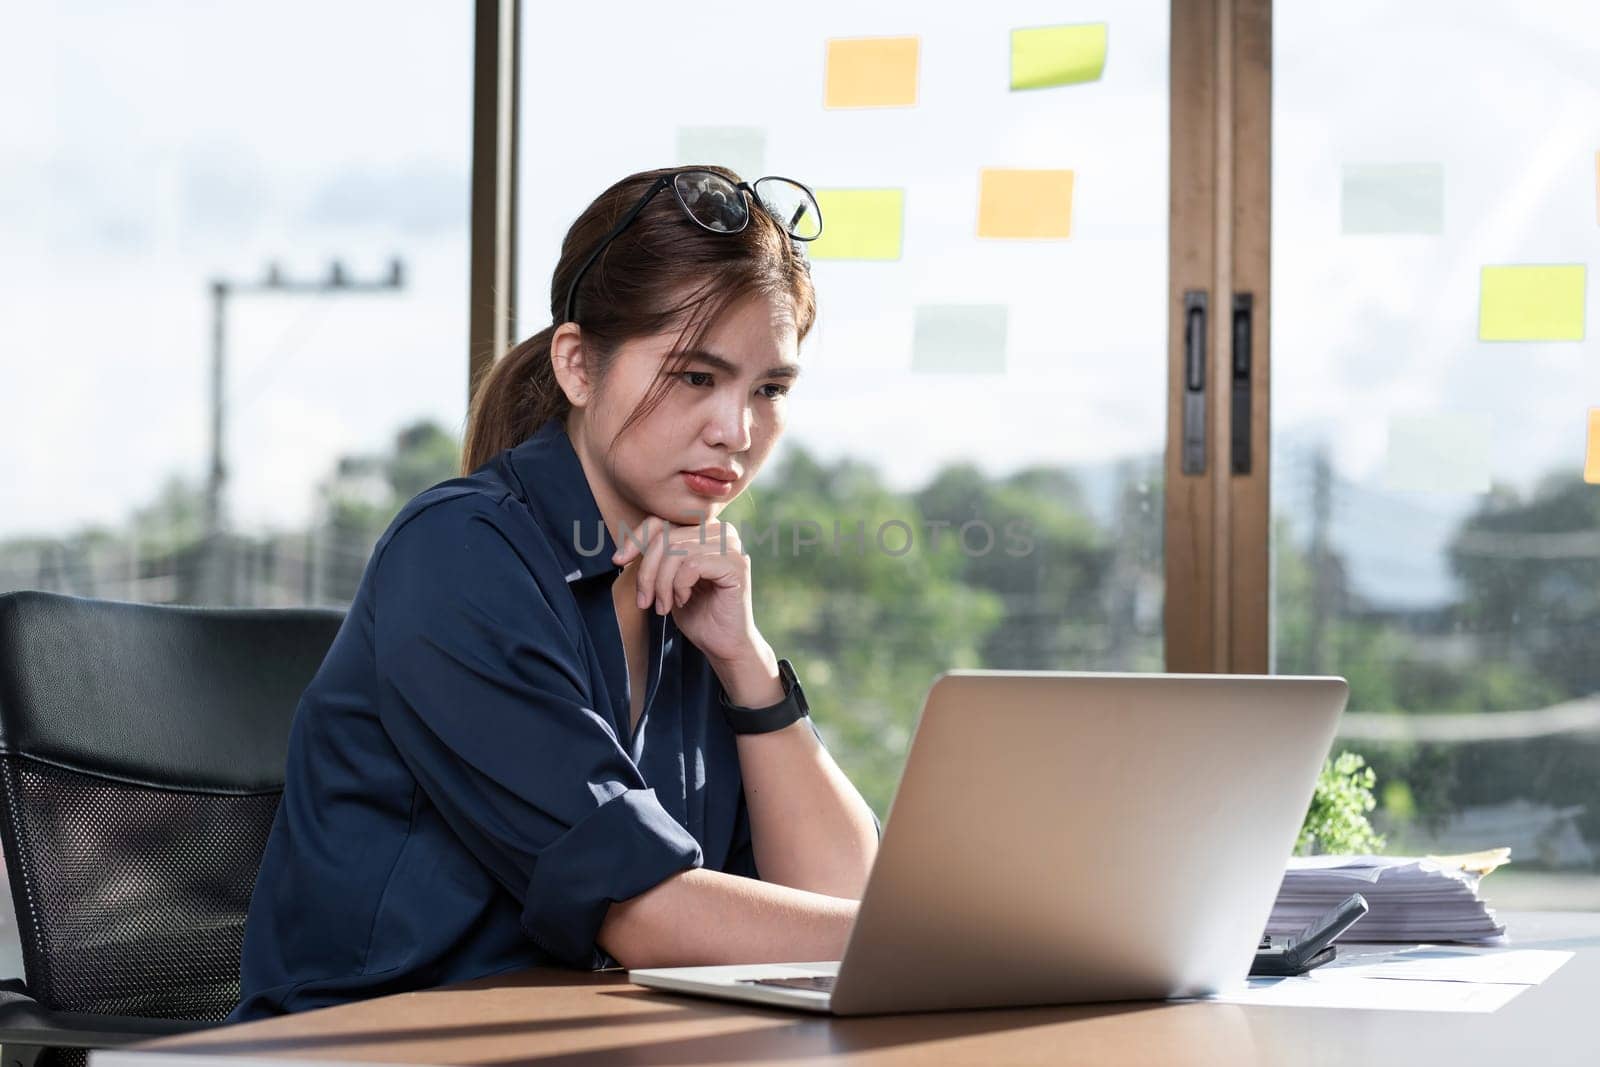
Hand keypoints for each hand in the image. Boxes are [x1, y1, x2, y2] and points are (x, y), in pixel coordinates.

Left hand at [611, 515, 760, 664]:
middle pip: (666, 537)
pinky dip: (679, 586)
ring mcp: (732, 547)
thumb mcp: (668, 579)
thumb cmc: (696, 612)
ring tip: (664, 606)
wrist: (722, 643)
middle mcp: (721, 532)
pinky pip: (692, 565)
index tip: (618, 561)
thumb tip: (623, 549)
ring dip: (662, 584)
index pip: (661, 521)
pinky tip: (683, 601)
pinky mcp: (736, 566)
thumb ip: (657, 557)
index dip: (636, 539)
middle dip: (647, 572)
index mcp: (705, 529)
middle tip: (644, 601)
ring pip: (676, 551)